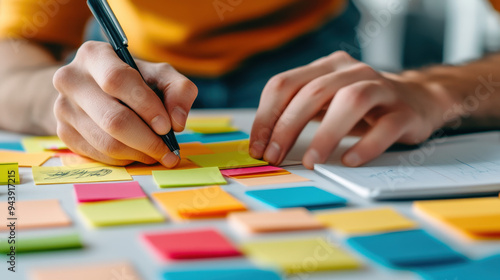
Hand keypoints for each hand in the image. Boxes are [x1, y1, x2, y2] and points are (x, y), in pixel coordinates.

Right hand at [53, 41, 196, 166]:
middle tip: (169, 152)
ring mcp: (63, 108)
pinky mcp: (63, 132)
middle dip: (147, 140)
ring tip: (158, 153)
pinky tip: (138, 153)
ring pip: (106, 142)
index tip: (167, 127)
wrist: (92, 89)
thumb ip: (178, 89)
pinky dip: (125, 159)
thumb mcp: (159, 75)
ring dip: (139, 153)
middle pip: (113, 119)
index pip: (117, 80)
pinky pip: (99, 155)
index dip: (146, 106)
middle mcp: (71, 79)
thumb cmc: (133, 81)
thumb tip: (177, 121)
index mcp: (94, 55)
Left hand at [250, 51, 446, 168]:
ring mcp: (381, 88)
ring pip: (350, 101)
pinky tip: (349, 160)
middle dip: (287, 128)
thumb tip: (262, 143)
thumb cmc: (361, 107)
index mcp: (326, 67)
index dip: (266, 116)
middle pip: (312, 92)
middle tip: (275, 157)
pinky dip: (366, 145)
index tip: (258, 147)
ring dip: (325, 134)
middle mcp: (352, 71)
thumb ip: (297, 113)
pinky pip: (385, 127)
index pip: (284, 84)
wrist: (417, 100)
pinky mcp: (405, 112)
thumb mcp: (326, 102)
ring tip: (312, 161)